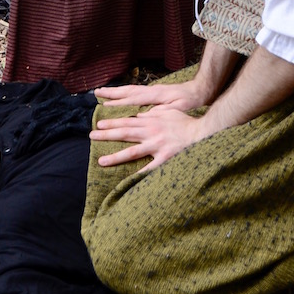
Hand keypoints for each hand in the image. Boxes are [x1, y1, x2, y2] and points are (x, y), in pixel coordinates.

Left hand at [90, 106, 207, 172]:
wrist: (201, 133)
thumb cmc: (185, 122)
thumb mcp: (168, 112)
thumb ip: (153, 113)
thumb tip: (139, 116)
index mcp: (151, 121)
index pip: (127, 121)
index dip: (112, 123)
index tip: (99, 124)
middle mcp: (151, 132)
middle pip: (125, 133)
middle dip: (107, 135)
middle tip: (91, 136)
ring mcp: (156, 146)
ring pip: (131, 151)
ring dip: (115, 156)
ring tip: (100, 161)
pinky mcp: (164, 158)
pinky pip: (148, 168)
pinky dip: (137, 174)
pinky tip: (126, 181)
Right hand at [94, 79, 209, 111]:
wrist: (199, 91)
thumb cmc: (189, 102)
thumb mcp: (176, 110)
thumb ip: (160, 113)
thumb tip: (142, 116)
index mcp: (155, 95)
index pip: (132, 98)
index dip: (118, 102)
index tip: (104, 105)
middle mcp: (150, 91)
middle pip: (127, 91)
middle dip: (111, 93)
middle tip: (96, 93)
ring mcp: (151, 90)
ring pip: (129, 89)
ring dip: (115, 91)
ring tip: (101, 92)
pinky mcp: (154, 92)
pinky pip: (135, 91)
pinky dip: (124, 93)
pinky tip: (118, 96)